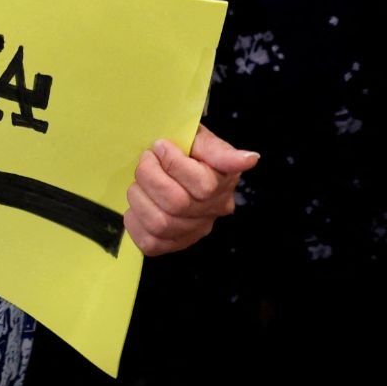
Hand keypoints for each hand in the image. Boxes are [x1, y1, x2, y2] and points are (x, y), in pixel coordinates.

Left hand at [125, 124, 257, 254]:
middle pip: (177, 204)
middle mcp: (212, 212)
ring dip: (139, 196)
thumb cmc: (186, 151)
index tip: (161, 146)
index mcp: (223, 184)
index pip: (203, 185)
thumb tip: (251, 159)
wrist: (170, 165)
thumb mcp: (201, 141)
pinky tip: (139, 202)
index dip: (174, 163)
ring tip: (140, 181)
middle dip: (150, 176)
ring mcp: (193, 232)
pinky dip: (135, 220)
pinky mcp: (172, 244)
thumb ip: (221, 151)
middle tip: (146, 159)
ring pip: (160, 224)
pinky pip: (149, 242)